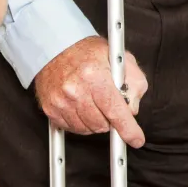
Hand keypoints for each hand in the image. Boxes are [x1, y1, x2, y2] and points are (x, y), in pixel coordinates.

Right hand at [33, 36, 149, 147]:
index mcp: (95, 75)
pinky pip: (71, 128)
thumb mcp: (120, 58)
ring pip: (87, 129)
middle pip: (101, 124)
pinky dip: (80, 122)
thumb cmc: (88, 52)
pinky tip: (82, 106)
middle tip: (108, 104)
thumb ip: (134, 82)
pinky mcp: (50, 108)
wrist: (56, 47)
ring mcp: (61, 100)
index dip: (128, 129)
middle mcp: (75, 89)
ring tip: (94, 102)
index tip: (136, 139)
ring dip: (95, 121)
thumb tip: (132, 108)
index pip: (115, 111)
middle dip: (110, 119)